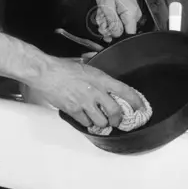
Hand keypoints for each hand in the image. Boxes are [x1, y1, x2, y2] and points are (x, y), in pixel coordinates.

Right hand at [27, 58, 144, 130]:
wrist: (46, 73)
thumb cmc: (62, 68)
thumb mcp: (84, 65)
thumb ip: (95, 72)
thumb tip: (100, 72)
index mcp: (101, 78)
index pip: (125, 91)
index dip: (136, 101)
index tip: (141, 107)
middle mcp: (96, 91)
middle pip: (115, 112)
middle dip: (118, 120)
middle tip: (117, 121)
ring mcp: (85, 102)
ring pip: (101, 121)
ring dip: (102, 123)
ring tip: (100, 120)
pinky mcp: (74, 110)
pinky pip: (86, 122)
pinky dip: (87, 123)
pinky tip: (86, 119)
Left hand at [92, 0, 140, 42]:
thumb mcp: (106, 5)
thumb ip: (112, 21)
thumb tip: (116, 35)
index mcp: (131, 13)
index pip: (128, 34)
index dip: (115, 34)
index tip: (106, 28)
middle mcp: (134, 15)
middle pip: (121, 31)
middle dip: (107, 26)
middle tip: (101, 17)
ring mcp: (131, 14)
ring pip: (117, 26)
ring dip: (106, 21)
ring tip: (102, 11)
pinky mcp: (127, 13)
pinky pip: (117, 21)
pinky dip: (109, 17)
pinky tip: (105, 11)